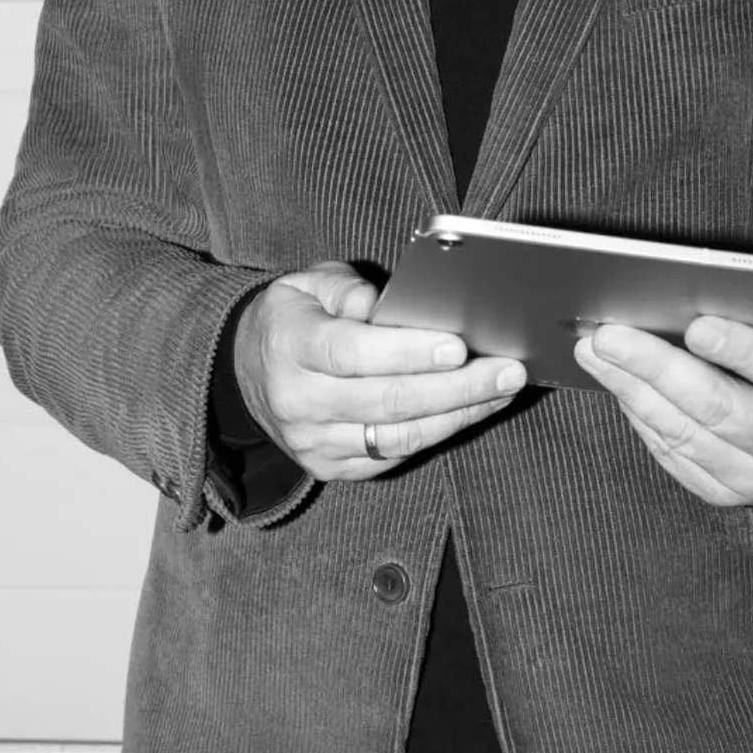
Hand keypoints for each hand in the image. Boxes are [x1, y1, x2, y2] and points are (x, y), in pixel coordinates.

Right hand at [233, 262, 526, 482]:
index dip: (409, 352)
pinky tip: (471, 409)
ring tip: (503, 390)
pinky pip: (395, 454)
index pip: (354, 353)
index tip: (458, 346)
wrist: (245, 372)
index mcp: (290, 347)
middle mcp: (299, 402)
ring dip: (460, 414)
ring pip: (400, 436)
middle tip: (507, 370)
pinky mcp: (332, 468)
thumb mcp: (307, 284)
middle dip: (457, 387)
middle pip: (388, 401)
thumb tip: (388, 306)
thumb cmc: (292, 318)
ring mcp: (315, 443)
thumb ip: (346, 289)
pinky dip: (439, 432)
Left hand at [572, 311, 752, 510]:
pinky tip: (618, 385)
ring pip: (684, 434)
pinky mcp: (725, 494)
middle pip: (717, 408)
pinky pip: (672, 456)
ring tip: (595, 352)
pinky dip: (640, 417)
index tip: (697, 326)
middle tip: (610, 335)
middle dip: (657, 368)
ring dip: (632, 390)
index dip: (741, 349)